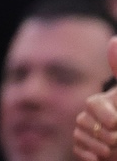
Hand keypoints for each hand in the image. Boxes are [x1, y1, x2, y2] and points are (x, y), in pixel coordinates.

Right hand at [75, 38, 116, 160]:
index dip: (102, 114)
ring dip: (98, 145)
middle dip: (104, 135)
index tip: (116, 124)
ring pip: (79, 133)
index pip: (93, 104)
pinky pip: (77, 147)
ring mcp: (95, 132)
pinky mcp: (89, 148)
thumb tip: (114, 41)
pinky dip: (88, 154)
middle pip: (84, 119)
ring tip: (114, 151)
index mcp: (113, 103)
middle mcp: (101, 115)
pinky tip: (103, 157)